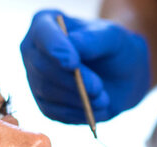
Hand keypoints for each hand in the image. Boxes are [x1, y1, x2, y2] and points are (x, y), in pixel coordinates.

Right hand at [20, 9, 149, 123]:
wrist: (123, 76)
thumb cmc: (114, 49)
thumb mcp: (111, 38)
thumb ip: (92, 40)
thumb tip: (72, 44)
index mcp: (46, 23)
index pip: (42, 34)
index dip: (55, 49)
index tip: (73, 63)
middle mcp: (34, 50)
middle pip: (41, 67)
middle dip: (71, 80)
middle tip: (98, 87)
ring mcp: (36, 78)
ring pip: (46, 91)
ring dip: (76, 98)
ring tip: (104, 98)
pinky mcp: (45, 103)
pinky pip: (54, 112)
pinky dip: (76, 113)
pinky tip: (95, 108)